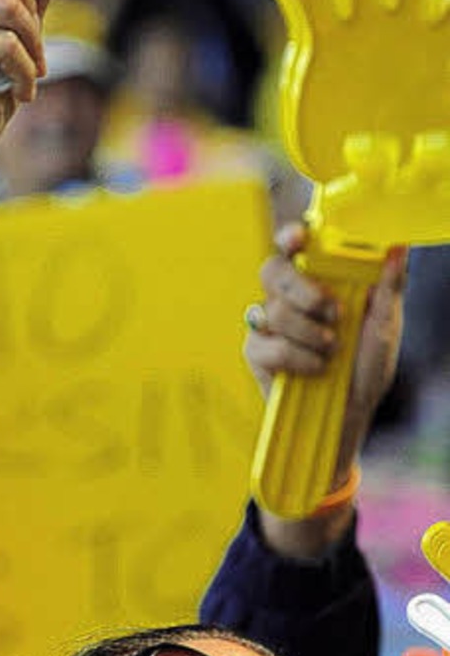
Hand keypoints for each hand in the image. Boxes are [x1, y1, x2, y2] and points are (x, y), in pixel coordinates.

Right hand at [245, 221, 406, 551]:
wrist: (349, 419)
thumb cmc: (366, 370)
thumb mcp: (385, 327)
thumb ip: (388, 286)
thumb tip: (398, 246)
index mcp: (318, 280)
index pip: (295, 246)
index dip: (292, 236)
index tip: (301, 238)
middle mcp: (289, 298)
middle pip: (272, 270)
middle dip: (302, 289)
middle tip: (332, 312)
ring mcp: (268, 324)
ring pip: (271, 309)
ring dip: (308, 332)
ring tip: (332, 350)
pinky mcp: (257, 353)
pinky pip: (267, 344)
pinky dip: (297, 358)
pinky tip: (316, 369)